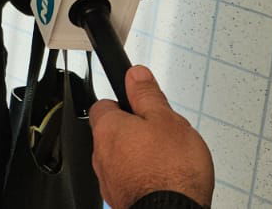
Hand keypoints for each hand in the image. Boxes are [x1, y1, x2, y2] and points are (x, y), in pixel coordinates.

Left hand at [87, 66, 212, 208]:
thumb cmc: (170, 173)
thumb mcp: (166, 120)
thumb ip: (148, 95)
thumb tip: (136, 75)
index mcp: (108, 129)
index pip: (104, 103)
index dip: (125, 100)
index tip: (141, 101)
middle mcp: (101, 155)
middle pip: (114, 132)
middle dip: (135, 130)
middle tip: (160, 132)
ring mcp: (110, 180)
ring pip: (122, 157)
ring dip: (139, 155)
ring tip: (167, 158)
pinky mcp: (121, 199)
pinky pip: (129, 179)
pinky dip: (143, 176)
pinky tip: (164, 179)